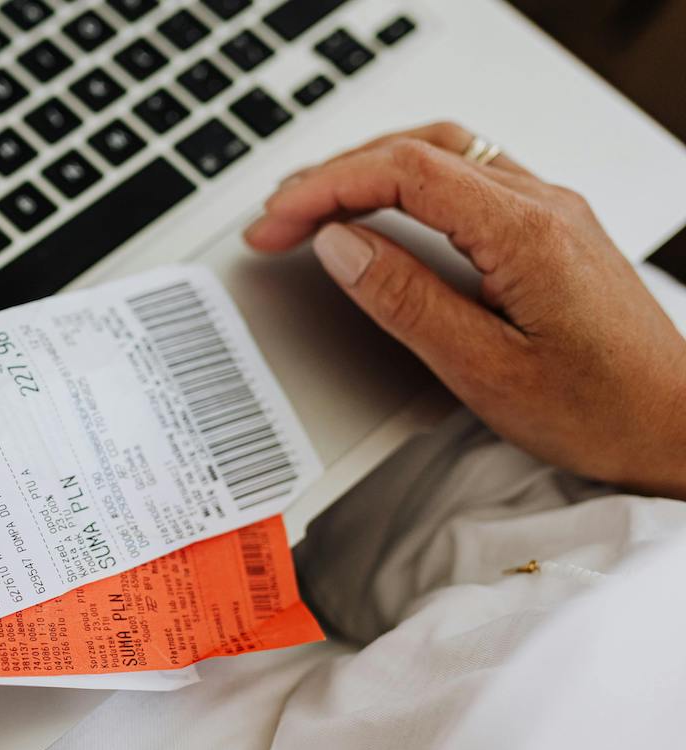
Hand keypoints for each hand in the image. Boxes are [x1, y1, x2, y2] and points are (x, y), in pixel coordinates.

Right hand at [245, 122, 685, 499]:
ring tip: (314, 206)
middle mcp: (544, 206)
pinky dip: (407, 182)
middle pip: (420, 149)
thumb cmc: (602, 411)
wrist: (679, 428)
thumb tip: (341, 246)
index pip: (404, 172)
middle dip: (335, 175)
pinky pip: (469, 177)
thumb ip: (406, 301)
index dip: (326, 188)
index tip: (276, 223)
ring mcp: (552, 212)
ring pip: (445, 153)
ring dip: (370, 169)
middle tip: (277, 218)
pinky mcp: (552, 231)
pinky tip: (382, 211)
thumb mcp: (485, 370)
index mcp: (526, 232)